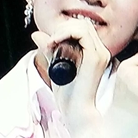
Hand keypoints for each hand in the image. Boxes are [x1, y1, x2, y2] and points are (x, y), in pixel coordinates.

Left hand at [31, 19, 111, 134]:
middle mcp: (101, 52)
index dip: (63, 29)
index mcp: (94, 54)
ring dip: (62, 30)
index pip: (81, 29)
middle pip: (82, 24)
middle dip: (62, 28)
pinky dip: (65, 33)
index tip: (49, 42)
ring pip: (82, 25)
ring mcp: (101, 54)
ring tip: (51, 44)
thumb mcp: (55, 67)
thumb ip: (49, 50)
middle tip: (49, 43)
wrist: (76, 113)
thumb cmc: (68, 97)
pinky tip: (55, 44)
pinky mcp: (96, 57)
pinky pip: (82, 33)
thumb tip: (36, 34)